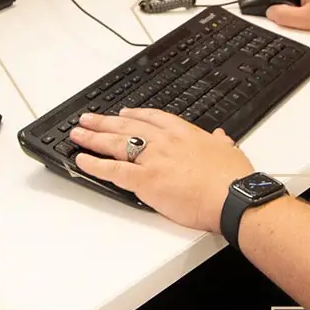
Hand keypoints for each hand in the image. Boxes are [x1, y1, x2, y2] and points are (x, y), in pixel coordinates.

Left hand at [69, 109, 255, 232]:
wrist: (231, 196)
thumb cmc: (232, 178)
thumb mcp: (229, 152)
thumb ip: (220, 143)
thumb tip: (221, 138)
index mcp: (184, 133)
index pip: (153, 118)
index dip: (134, 114)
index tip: (123, 113)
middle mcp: (164, 141)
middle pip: (127, 126)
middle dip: (104, 122)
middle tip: (88, 119)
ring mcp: (152, 159)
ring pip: (115, 143)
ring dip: (93, 137)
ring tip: (77, 134)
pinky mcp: (144, 180)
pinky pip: (113, 170)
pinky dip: (95, 165)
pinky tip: (82, 161)